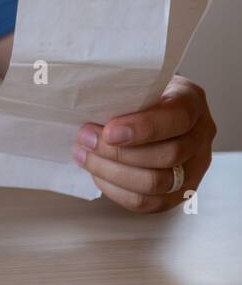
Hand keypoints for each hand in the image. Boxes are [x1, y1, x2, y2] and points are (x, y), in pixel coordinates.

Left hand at [73, 76, 215, 212]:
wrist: (150, 109)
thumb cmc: (139, 94)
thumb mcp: (136, 82)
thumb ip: (122, 93)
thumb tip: (86, 105)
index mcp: (190, 102)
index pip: (176, 119)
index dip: (143, 128)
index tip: (109, 131)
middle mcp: (200, 136)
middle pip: (167, 156)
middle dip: (118, 152)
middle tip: (85, 139)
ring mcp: (194, 167)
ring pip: (156, 183)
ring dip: (112, 172)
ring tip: (83, 155)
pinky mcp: (179, 192)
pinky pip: (148, 203)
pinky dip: (116, 191)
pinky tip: (97, 174)